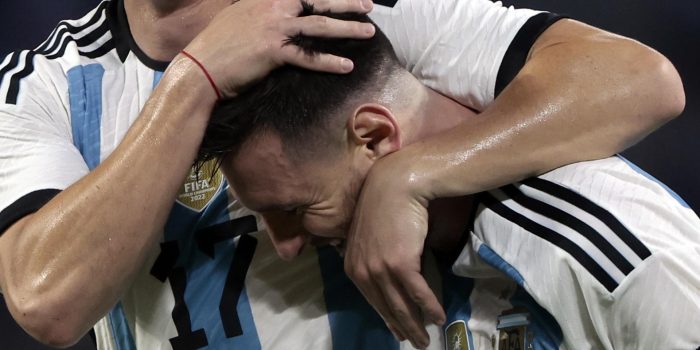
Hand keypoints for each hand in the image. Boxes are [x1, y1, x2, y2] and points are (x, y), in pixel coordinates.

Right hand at [180, 0, 374, 97]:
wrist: (200, 67)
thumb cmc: (217, 44)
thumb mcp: (238, 16)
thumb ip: (259, 9)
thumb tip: (275, 12)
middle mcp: (273, 8)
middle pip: (318, 1)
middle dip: (346, 2)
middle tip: (368, 5)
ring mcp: (275, 28)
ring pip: (319, 25)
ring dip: (347, 28)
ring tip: (368, 32)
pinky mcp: (274, 52)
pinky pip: (308, 57)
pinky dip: (329, 62)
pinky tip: (347, 66)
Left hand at [344, 157, 445, 348]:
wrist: (396, 184)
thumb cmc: (384, 204)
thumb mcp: (368, 233)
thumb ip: (369, 255)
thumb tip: (381, 271)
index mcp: (352, 264)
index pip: (371, 299)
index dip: (386, 317)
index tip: (397, 330)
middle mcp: (362, 270)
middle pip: (385, 306)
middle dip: (401, 327)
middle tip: (415, 342)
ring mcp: (380, 268)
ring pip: (401, 305)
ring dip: (416, 325)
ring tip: (426, 339)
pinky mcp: (401, 263)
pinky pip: (418, 292)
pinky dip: (430, 307)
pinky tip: (439, 317)